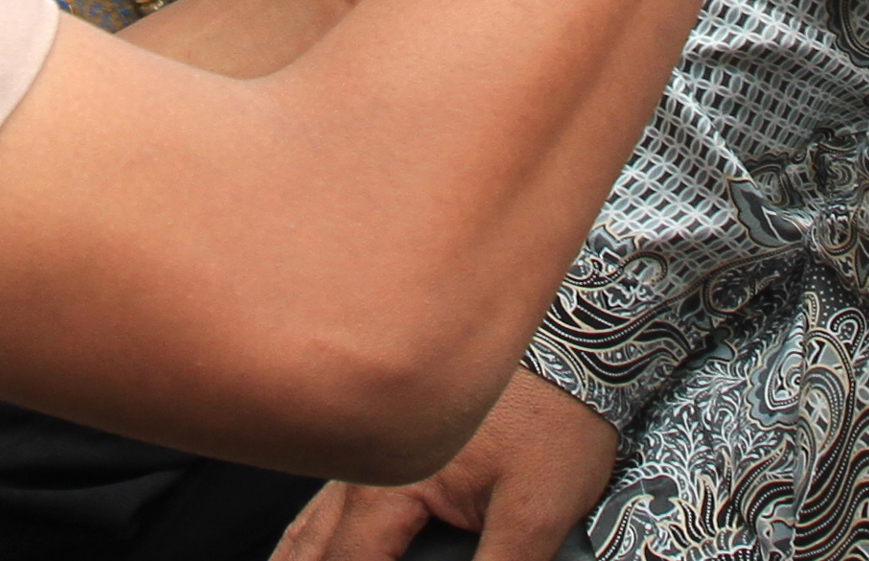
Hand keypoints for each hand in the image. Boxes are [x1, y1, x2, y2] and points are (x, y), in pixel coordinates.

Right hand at [274, 368, 618, 559]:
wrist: (571, 329)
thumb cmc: (555, 410)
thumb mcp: (537, 507)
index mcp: (390, 486)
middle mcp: (366, 466)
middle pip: (311, 545)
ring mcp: (372, 447)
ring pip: (311, 519)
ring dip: (297, 554)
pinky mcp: (392, 436)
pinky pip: (331, 496)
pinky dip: (313, 531)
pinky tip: (312, 538)